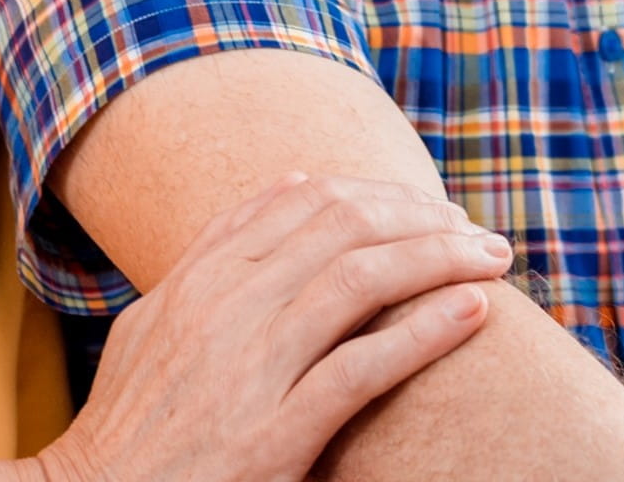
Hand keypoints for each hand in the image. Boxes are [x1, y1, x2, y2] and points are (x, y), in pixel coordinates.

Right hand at [23, 173, 512, 481]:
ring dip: (442, 260)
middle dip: (424, 218)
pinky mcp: (271, 435)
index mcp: (195, 280)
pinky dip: (426, 332)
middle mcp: (221, 311)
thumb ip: (215, 259)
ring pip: (361, 280)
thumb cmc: (130, 426)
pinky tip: (473, 313)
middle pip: (343, 226)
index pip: (302, 200)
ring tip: (493, 261)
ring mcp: (245, 370)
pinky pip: (361, 366)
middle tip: (477, 231)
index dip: (379, 191)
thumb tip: (286, 188)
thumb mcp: (154, 325)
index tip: (428, 205)